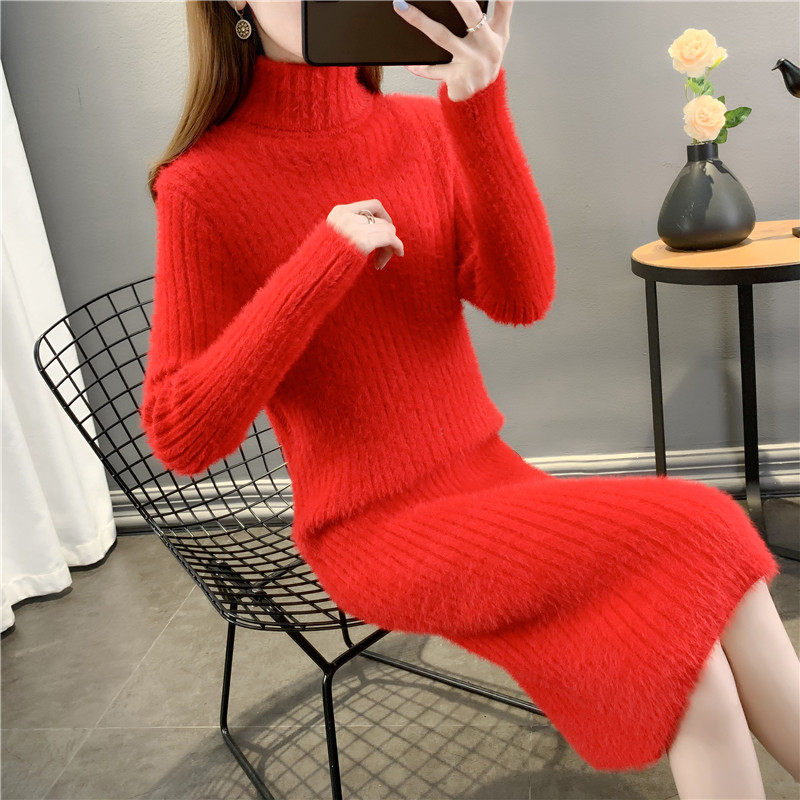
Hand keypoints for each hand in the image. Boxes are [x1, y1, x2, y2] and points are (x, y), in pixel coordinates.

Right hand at [327, 199, 404, 269]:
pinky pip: (389, 238)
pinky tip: (399, 253)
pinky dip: (397, 246)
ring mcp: (353, 229)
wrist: (312, 274)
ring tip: (380, 261)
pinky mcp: (361, 243)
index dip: (385, 218)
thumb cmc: (324, 261)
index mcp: (339, 212)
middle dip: (386, 237)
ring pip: (388, 230)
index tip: (385, 232)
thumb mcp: (333, 236)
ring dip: (389, 246)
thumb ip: (349, 228)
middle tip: (380, 256)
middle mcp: (347, 217)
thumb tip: (374, 227)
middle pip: (382, 220)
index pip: (374, 205)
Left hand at [392, 0, 512, 101]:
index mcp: (498, 33)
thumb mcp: (498, 39)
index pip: (504, 5)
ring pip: (442, 36)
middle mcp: (488, 47)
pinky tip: (406, 62)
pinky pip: (433, 69)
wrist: (481, 100)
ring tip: (401, 7)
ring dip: (420, 21)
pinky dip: (419, 66)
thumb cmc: (485, 62)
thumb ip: (499, 12)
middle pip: (471, 14)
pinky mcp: (457, 79)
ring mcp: (472, 63)